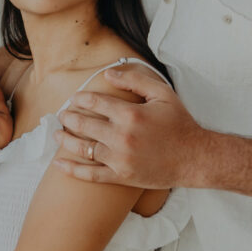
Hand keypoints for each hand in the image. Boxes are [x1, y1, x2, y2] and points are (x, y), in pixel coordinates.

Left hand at [53, 64, 209, 188]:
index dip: (81, 99)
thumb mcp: (163, 94)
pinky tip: (59, 165)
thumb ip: (135, 80)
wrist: (194, 158)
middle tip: (62, 114)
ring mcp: (120, 159)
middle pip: (85, 124)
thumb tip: (108, 74)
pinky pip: (91, 175)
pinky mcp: (121, 176)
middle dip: (70, 117)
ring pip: (84, 149)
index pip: (96, 103)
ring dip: (66, 141)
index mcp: (131, 114)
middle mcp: (122, 137)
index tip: (75, 98)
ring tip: (57, 134)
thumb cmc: (179, 124)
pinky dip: (73, 170)